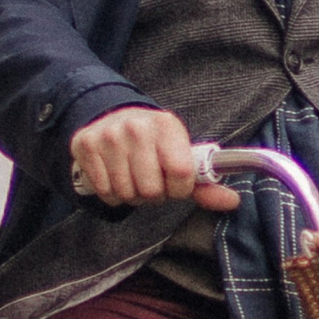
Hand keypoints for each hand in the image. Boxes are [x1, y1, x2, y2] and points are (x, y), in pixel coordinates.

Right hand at [68, 106, 240, 211]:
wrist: (113, 117)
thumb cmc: (154, 144)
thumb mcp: (180, 155)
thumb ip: (206, 183)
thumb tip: (233, 202)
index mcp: (167, 125)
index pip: (181, 174)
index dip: (179, 188)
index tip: (174, 183)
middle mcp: (137, 126)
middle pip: (151, 190)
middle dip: (153, 195)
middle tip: (150, 181)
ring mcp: (109, 135)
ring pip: (126, 193)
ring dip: (131, 196)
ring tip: (133, 178)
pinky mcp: (85, 145)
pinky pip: (104, 191)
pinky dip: (111, 194)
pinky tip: (115, 177)